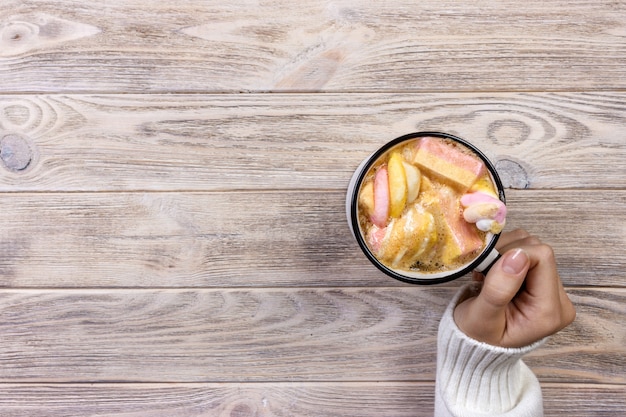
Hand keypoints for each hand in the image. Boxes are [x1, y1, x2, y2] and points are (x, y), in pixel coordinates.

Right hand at [454, 229, 575, 347]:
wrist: (476, 343)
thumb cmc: (477, 336)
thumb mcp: (482, 317)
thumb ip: (499, 290)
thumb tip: (517, 256)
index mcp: (550, 311)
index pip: (542, 258)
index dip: (512, 255)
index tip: (488, 270)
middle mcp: (558, 298)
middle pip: (537, 250)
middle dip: (506, 254)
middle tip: (483, 273)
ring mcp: (551, 287)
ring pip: (530, 245)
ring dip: (503, 252)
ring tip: (486, 275)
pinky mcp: (540, 278)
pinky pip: (525, 248)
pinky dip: (504, 253)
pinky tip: (492, 272)